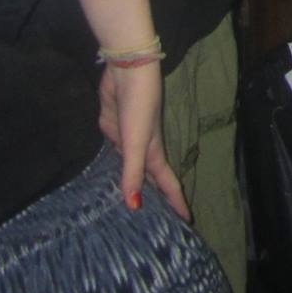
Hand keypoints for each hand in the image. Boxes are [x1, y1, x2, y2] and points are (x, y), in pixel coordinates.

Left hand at [98, 62, 189, 219]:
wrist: (127, 71)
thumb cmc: (139, 106)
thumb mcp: (136, 142)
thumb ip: (132, 173)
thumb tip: (135, 207)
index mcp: (152, 153)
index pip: (167, 183)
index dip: (176, 202)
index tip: (186, 221)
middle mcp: (142, 148)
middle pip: (148, 177)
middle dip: (154, 195)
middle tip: (156, 218)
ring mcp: (127, 137)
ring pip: (128, 164)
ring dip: (130, 179)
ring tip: (130, 199)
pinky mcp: (112, 126)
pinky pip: (113, 150)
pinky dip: (111, 160)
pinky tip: (104, 169)